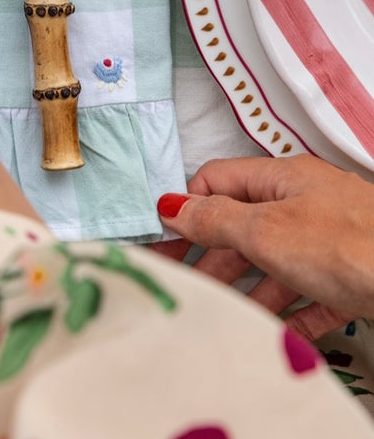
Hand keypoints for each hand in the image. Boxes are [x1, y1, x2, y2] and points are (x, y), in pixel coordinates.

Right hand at [155, 154, 373, 339]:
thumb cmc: (349, 245)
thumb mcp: (265, 229)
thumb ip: (214, 218)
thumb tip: (173, 205)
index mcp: (281, 178)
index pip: (217, 180)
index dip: (187, 207)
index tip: (161, 239)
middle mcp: (304, 202)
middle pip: (242, 224)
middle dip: (212, 255)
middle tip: (185, 284)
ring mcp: (328, 239)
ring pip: (273, 261)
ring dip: (248, 288)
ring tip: (227, 315)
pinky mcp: (350, 278)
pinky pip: (308, 294)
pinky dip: (288, 313)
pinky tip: (277, 333)